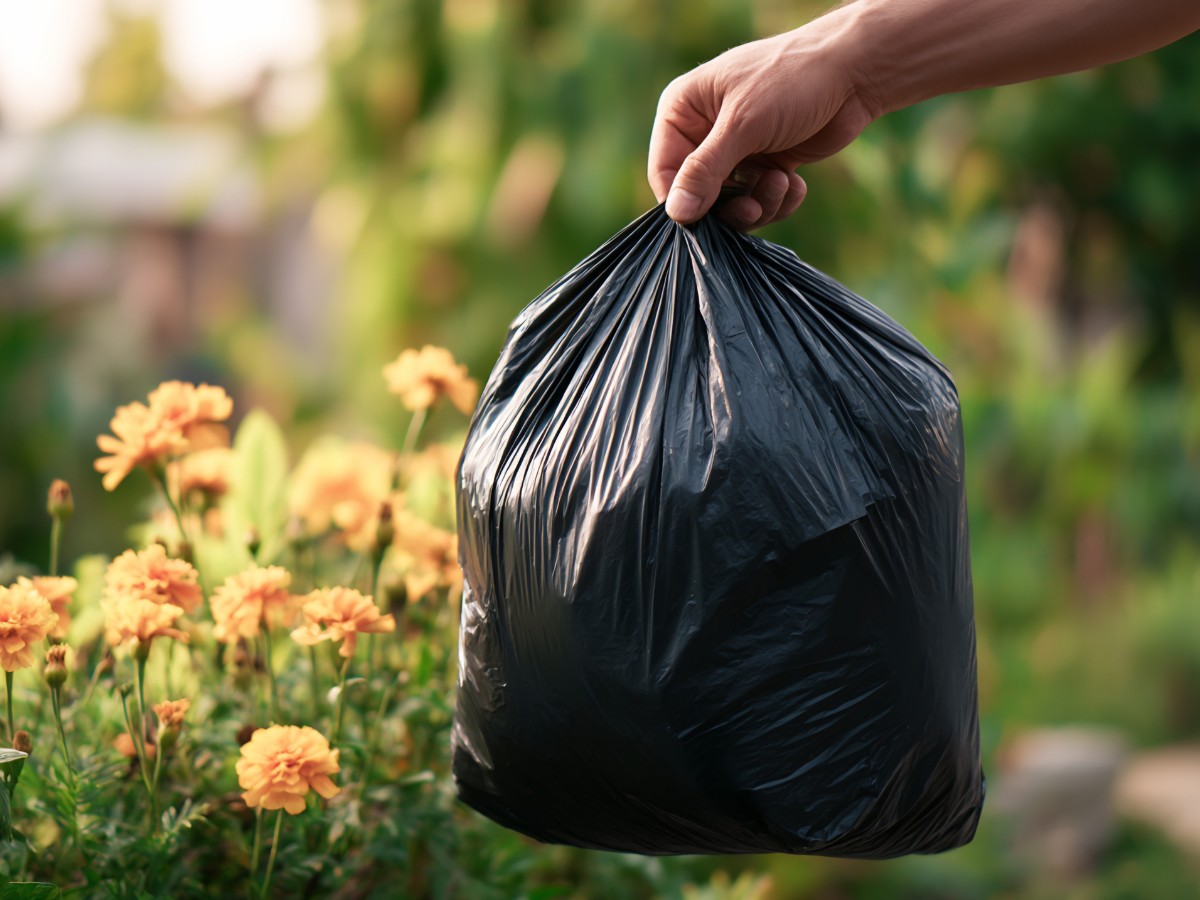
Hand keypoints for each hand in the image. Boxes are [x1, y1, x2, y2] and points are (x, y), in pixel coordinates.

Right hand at [648, 16, 879, 228]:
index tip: (705, 220)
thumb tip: (676, 214)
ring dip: (759, 204)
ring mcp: (738, 151)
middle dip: (728, 207)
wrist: (855, 72)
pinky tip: (796, 183)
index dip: (682, 201)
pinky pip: (760, 201)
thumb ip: (704, 172)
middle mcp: (706, 132)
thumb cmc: (791, 81)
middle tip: (752, 208)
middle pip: (699, 195)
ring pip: (732, 204)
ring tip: (780, 183)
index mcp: (684, 110)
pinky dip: (778, 200)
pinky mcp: (767, 164)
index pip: (665, 172)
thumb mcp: (742, 125)